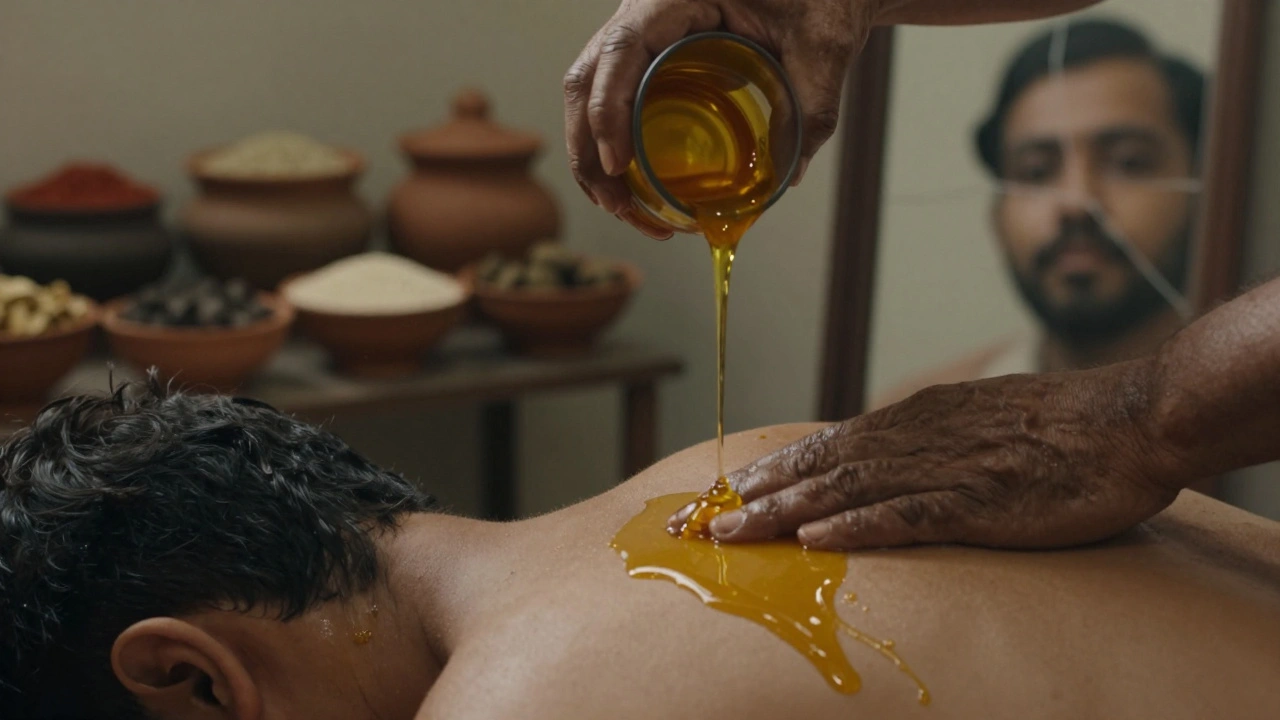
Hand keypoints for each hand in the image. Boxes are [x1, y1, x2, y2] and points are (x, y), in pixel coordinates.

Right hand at [564, 0, 871, 237]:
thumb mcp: (821, 44)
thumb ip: (812, 104)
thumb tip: (789, 173)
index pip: (621, 50)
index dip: (609, 111)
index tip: (620, 166)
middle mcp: (647, 11)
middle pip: (588, 78)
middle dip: (590, 148)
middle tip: (617, 205)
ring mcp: (645, 32)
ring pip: (592, 92)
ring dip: (594, 154)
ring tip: (624, 208)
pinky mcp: (654, 55)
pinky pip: (617, 97)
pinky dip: (615, 143)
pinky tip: (632, 186)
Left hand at [668, 360, 1188, 550]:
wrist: (1127, 419)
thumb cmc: (1058, 423)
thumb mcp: (976, 419)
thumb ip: (927, 438)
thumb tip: (880, 457)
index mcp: (914, 418)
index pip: (825, 445)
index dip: (772, 470)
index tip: (727, 490)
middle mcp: (915, 437)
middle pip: (818, 467)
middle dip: (755, 494)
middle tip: (701, 519)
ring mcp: (944, 468)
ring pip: (844, 490)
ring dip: (783, 512)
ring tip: (734, 531)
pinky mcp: (978, 501)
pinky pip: (905, 514)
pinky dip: (855, 526)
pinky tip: (815, 539)